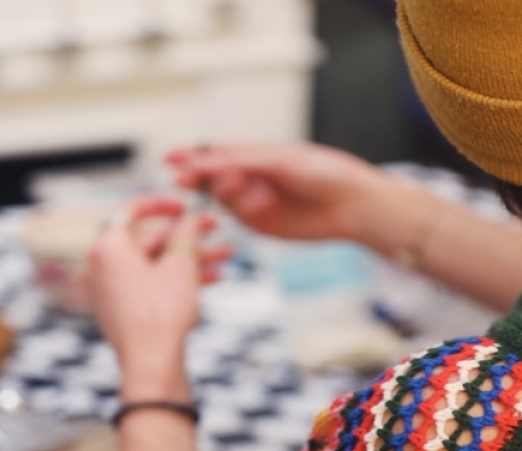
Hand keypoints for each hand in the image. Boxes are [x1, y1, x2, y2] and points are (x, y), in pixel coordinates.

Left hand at [88, 198, 230, 398]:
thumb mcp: (180, 264)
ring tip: (227, 255)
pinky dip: (179, 278)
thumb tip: (191, 216)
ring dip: (192, 258)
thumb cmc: (161, 312)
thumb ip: (186, 234)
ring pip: (157, 263)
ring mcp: (114, 289)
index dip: (162, 204)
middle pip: (150, 239)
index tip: (186, 205)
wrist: (151, 363)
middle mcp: (104, 265)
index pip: (131, 210)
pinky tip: (213, 278)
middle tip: (217, 227)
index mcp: (109, 247)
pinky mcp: (125, 309)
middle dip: (188, 235)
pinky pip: (153, 283)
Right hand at [167, 142, 405, 244]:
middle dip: (200, 177)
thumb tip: (200, 162)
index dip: (191, 156)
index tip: (170, 160)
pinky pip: (240, 218)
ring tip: (245, 186)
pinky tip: (262, 205)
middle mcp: (250, 178)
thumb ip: (236, 161)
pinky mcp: (262, 226)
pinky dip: (245, 210)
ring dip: (227, 192)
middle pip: (212, 178)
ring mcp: (254, 203)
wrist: (351, 203)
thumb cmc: (321, 170)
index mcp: (254, 154)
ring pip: (223, 198)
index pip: (215, 153)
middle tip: (189, 179)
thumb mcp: (276, 158)